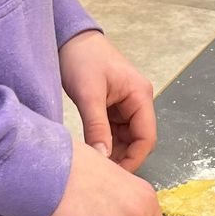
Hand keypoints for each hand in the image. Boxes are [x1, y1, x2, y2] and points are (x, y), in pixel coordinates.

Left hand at [59, 30, 155, 172]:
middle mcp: (137, 101)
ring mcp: (125, 105)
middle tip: (101, 176)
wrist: (68, 38)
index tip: (114, 177)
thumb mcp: (89, 94)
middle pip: (137, 140)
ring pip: (125, 138)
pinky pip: (113, 132)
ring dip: (112, 152)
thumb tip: (103, 159)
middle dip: (122, 158)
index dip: (133, 159)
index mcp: (140, 96)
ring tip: (94, 167)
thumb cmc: (82, 59)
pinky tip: (92, 153)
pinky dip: (104, 143)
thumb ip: (97, 127)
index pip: (146, 137)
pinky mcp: (111, 107)